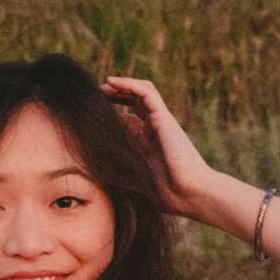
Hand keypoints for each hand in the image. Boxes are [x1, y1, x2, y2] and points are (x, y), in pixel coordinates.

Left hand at [99, 76, 216, 219]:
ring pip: (140, 92)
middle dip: (114, 96)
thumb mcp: (135, 180)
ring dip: (120, 86)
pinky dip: (129, 83)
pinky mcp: (164, 117)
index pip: (127, 119)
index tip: (89, 114)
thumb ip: (120, 171)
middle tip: (94, 95)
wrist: (190, 195)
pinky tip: (111, 82)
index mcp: (147, 143)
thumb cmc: (166, 197)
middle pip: (134, 102)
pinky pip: (146, 92)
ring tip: (102, 85)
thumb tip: (93, 170)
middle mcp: (154, 129)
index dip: (109, 113)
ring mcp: (160, 122)